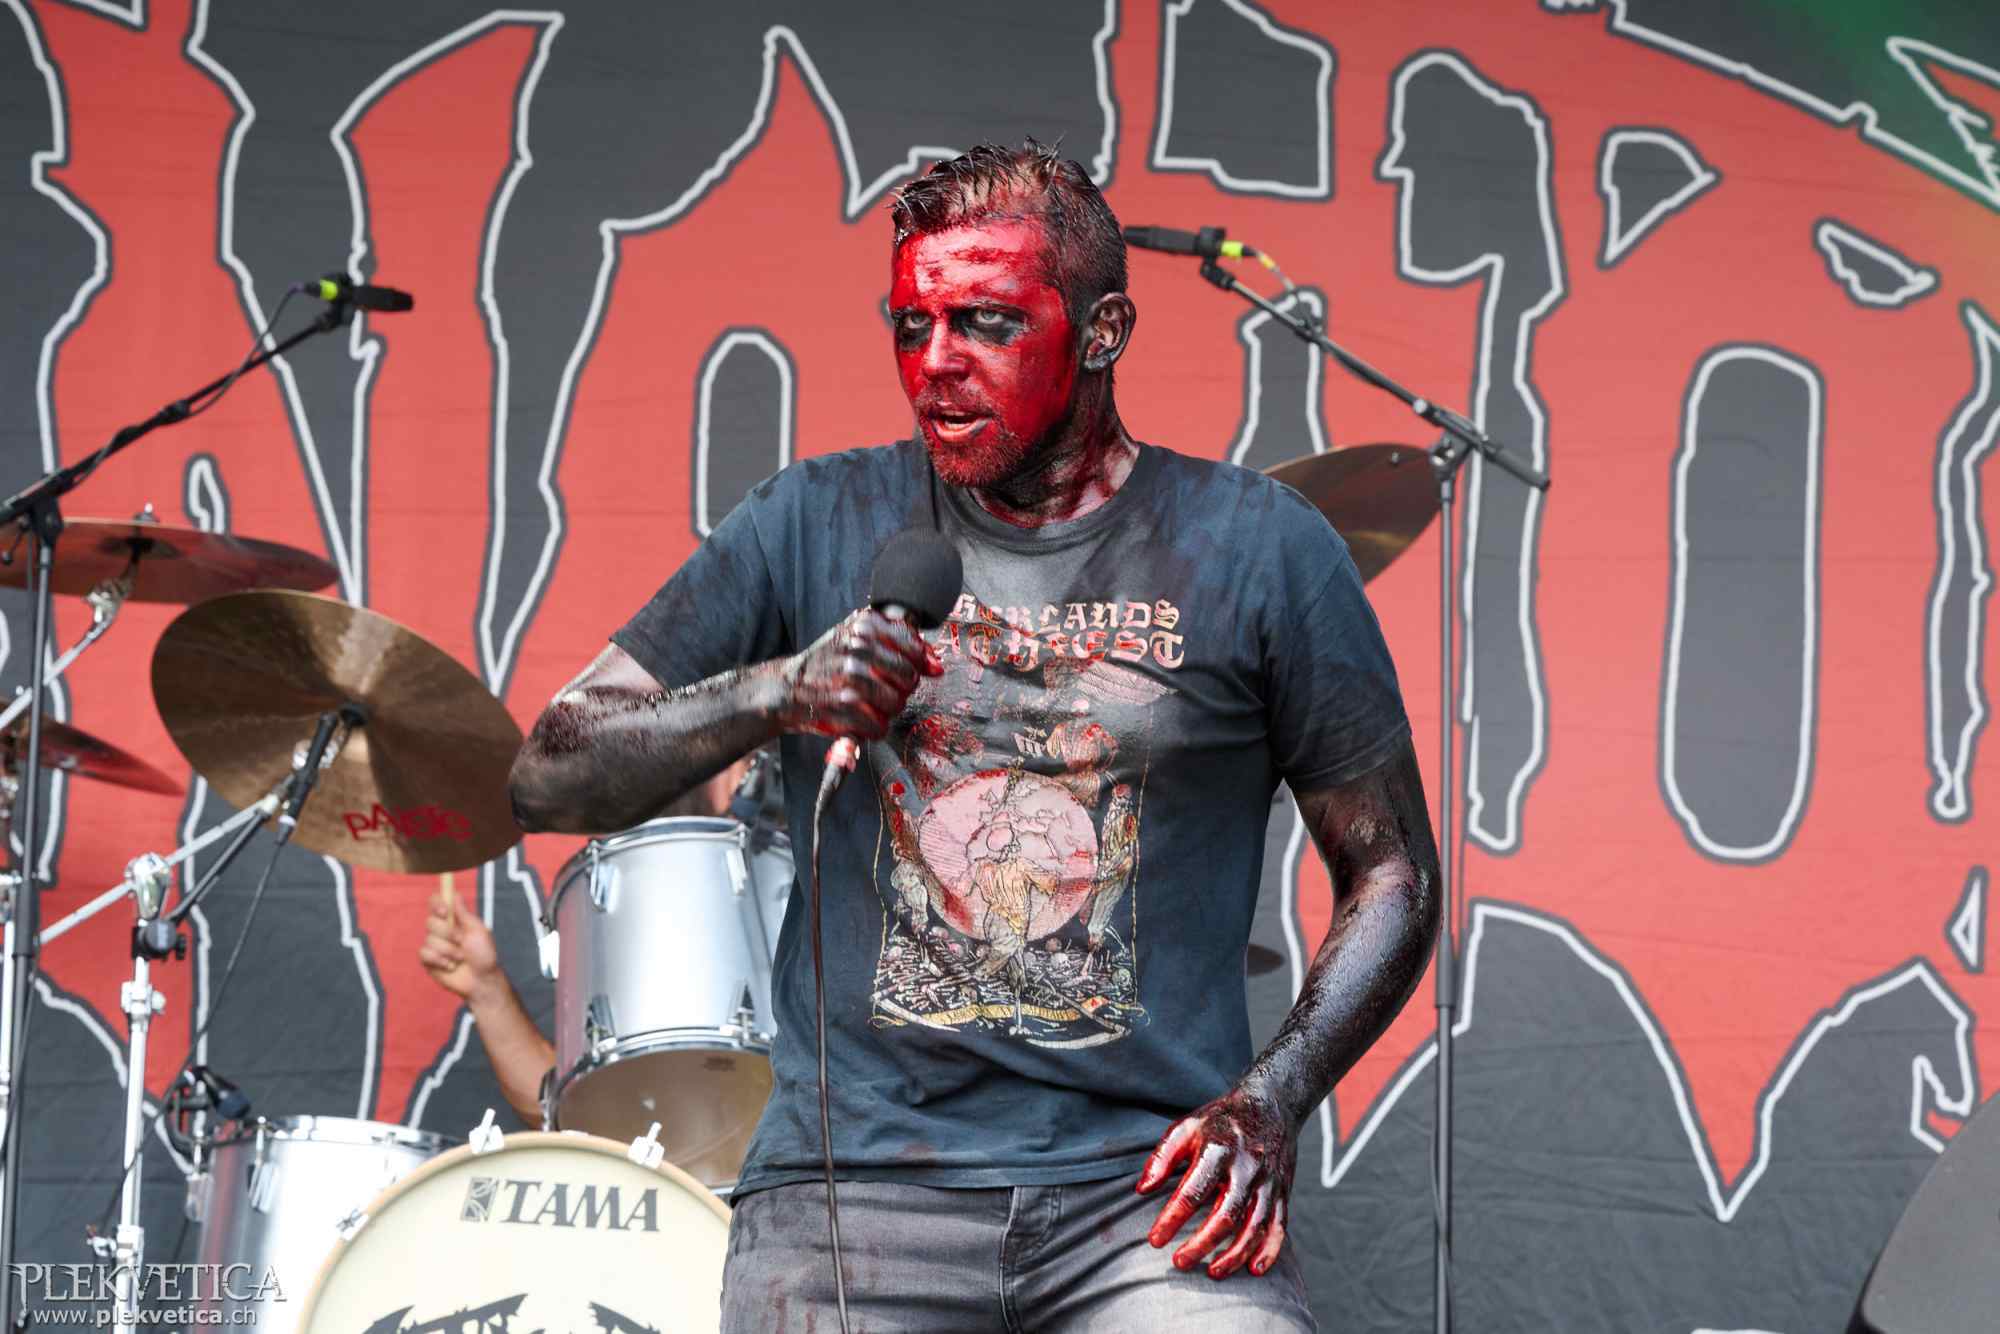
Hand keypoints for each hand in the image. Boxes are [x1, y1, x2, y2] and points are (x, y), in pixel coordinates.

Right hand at [418, 881, 504, 1005]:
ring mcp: (433, 945)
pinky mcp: (428, 960)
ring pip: (430, 940)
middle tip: (462, 942)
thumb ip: (464, 914)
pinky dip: (439, 960)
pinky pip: (424, 953)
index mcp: (454, 920)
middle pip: (430, 921)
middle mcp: (441, 930)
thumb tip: (455, 894)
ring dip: (449, 950)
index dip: (436, 904)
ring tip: (460, 958)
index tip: (445, 912)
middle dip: (449, 934)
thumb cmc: (484, 954)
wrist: (481, 979)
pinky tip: (450, 966)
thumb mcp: (478, 931)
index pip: (436, 903)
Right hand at [776, 609, 941, 738]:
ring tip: (868, 706)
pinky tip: (860, 720)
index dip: (915, 664)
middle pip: (909, 678)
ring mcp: (851, 676)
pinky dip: (873, 729)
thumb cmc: (827, 663)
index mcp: (864, 625)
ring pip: (897, 703)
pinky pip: (880, 725)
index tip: (906, 672)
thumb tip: (936, 667)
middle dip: (899, 690)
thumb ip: (898, 645)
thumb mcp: (856, 639)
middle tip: (881, 690)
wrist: (785, 688)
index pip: (913, 647)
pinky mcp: (844, 705)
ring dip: (886, 711)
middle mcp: (858, 647)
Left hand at [1136, 1087, 1297, 1279]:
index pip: (1193, 1190)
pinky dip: (1270, 1250)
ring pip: (1254, 1225)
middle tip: (1179, 1262)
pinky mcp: (1283, 1191)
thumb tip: (1142, 1190)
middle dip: (1202, 1242)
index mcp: (1219, 1149)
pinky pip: (1279, 1225)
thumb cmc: (1221, 1120)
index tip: (1154, 1240)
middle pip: (1226, 1213)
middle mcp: (1247, 1166)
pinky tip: (1255, 1270)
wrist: (1271, 1103)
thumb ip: (1162, 1157)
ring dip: (1234, 1254)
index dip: (1172, 1218)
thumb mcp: (1186, 1126)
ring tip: (1212, 1272)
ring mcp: (1269, 1181)